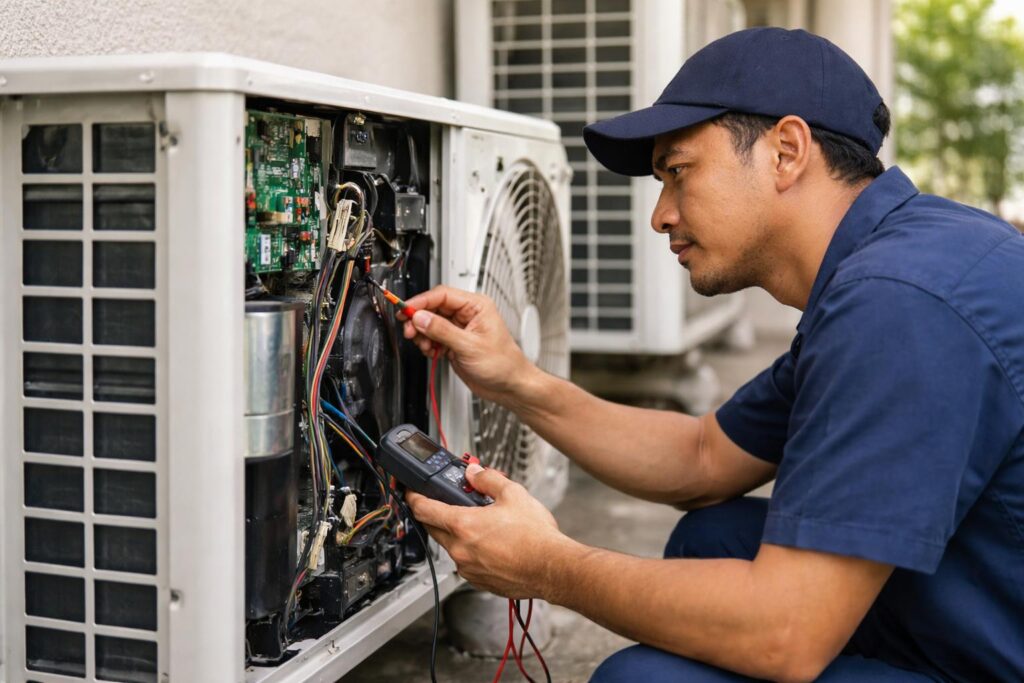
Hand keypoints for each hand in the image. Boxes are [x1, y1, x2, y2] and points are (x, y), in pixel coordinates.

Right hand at [401, 285, 536, 404]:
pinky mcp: (454, 342)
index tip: (406, 310)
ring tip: (425, 345)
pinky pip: (433, 337)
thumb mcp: (470, 346)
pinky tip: (432, 351)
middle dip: (418, 319)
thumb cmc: (503, 364)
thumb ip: (442, 331)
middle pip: (433, 308)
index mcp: (476, 306)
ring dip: (422, 334)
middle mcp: (467, 314)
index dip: (421, 301)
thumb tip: (421, 318)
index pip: (442, 295)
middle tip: (409, 330)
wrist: (509, 385)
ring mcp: (459, 329)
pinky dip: (428, 344)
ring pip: (430, 323)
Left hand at [406, 464, 566, 598]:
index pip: (424, 509)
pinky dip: (471, 551)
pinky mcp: (479, 581)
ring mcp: (469, 568)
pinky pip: (466, 563)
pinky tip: (490, 544)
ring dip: (456, 534)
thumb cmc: (536, 537)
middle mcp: (461, 550)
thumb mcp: (513, 494)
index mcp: (464, 525)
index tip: (411, 493)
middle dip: (435, 515)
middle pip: (433, 529)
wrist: (552, 568)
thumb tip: (474, 473)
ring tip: (479, 524)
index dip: (414, 498)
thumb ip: (488, 480)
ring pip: (451, 547)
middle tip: (446, 503)